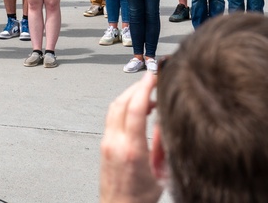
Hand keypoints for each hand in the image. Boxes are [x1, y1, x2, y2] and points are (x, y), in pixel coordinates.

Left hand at [99, 73, 162, 202]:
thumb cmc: (140, 198)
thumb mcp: (162, 174)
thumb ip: (163, 146)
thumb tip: (165, 121)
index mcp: (132, 150)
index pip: (134, 109)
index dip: (144, 88)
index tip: (154, 76)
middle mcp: (115, 143)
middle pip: (121, 102)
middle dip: (136, 86)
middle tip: (152, 78)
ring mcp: (106, 143)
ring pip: (113, 108)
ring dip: (129, 95)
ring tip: (148, 93)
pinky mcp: (103, 144)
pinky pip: (111, 117)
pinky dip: (124, 106)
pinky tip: (138, 108)